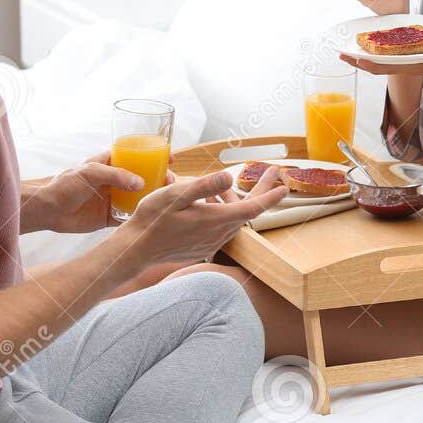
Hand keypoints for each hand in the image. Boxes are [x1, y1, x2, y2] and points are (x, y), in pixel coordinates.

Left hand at [33, 152, 176, 233]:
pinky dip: (141, 217)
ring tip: (166, 200)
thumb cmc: (64, 183)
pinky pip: (129, 216)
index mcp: (110, 163)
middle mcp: (115, 180)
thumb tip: (140, 183)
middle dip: (159, 179)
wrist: (47, 209)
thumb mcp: (90, 172)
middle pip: (143, 177)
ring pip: (139, 197)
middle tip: (171, 182)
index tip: (170, 157)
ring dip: (153, 198)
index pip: (136, 156)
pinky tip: (153, 218)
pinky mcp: (109, 217)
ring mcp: (113, 198)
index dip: (154, 155)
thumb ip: (116, 175)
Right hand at [122, 167, 287, 263]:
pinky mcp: (203, 248)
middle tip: (270, 173)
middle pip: (247, 211)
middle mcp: (218, 234)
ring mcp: (211, 243)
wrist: (137, 248)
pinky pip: (221, 228)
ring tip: (221, 186)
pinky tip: (208, 204)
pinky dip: (222, 212)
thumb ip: (204, 186)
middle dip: (260, 192)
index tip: (284, 186)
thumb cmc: (153, 218)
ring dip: (234, 201)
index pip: (252, 207)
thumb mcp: (176, 194)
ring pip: (233, 219)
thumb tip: (229, 177)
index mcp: (215, 219)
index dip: (270, 195)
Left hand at [341, 45, 422, 88]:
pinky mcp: (408, 60)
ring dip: (362, 57)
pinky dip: (373, 54)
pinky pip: (386, 59)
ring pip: (378, 63)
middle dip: (357, 61)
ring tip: (346, 50)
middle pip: (376, 66)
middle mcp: (405, 66)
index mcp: (412, 66)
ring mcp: (405, 63)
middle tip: (339, 53)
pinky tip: (367, 47)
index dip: (370, 64)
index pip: (386, 67)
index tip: (355, 60)